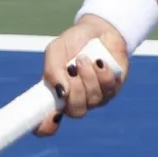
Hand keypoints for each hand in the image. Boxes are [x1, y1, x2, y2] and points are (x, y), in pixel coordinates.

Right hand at [35, 17, 130, 134]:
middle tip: (73, 68)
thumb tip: (61, 92)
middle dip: (75, 89)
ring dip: (88, 77)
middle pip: (75, 111)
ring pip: (93, 99)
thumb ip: (52, 70)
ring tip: (84, 58)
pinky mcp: (112, 90)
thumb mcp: (56, 50)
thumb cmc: (74, 42)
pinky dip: (103, 73)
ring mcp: (95, 97)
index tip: (46, 123)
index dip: (45, 126)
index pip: (47, 122)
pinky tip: (100, 62)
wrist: (99, 30)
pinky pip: (108, 89)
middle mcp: (75, 100)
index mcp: (56, 94)